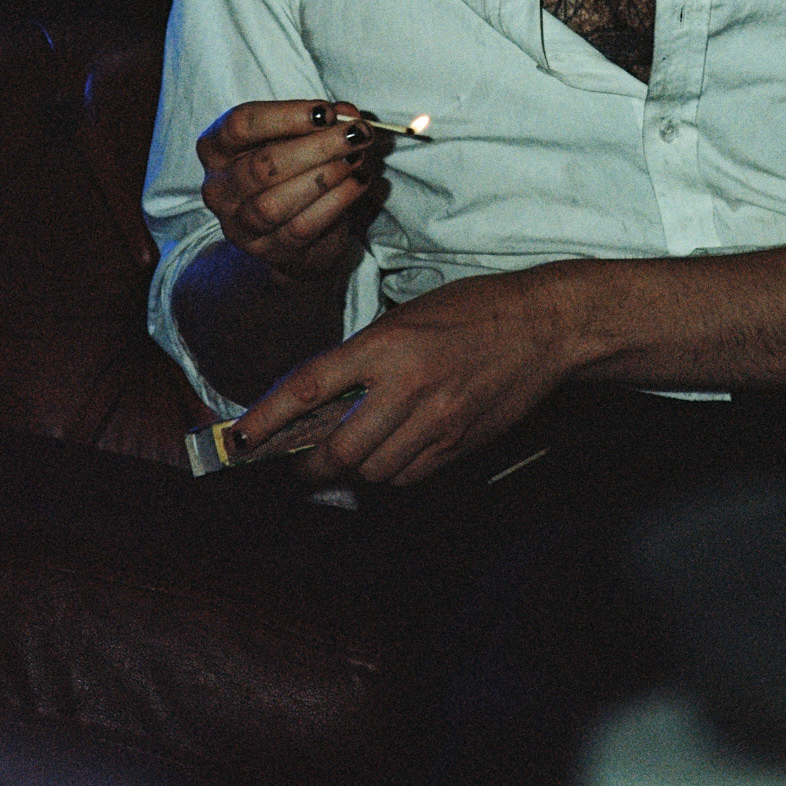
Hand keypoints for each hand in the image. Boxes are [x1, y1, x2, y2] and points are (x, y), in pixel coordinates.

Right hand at [196, 98, 383, 279]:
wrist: (293, 230)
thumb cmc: (292, 169)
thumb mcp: (300, 137)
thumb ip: (322, 122)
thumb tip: (349, 115)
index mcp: (216, 148)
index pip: (240, 125)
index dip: (286, 116)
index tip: (328, 112)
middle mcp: (219, 188)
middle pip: (262, 165)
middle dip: (316, 146)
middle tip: (356, 134)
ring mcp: (238, 225)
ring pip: (275, 203)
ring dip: (324, 177)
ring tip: (356, 159)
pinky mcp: (267, 250)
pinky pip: (300, 228)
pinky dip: (334, 202)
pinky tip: (357, 182)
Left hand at [233, 264, 577, 486]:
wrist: (544, 327)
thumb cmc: (474, 309)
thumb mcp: (407, 315)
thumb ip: (364, 356)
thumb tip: (321, 397)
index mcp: (388, 344)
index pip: (311, 386)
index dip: (269, 417)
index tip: (241, 436)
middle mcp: (410, 386)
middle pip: (340, 450)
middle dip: (310, 463)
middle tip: (300, 459)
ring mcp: (438, 420)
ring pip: (373, 470)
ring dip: (353, 467)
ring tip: (353, 448)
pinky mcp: (460, 443)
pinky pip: (408, 476)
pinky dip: (390, 471)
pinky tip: (393, 450)